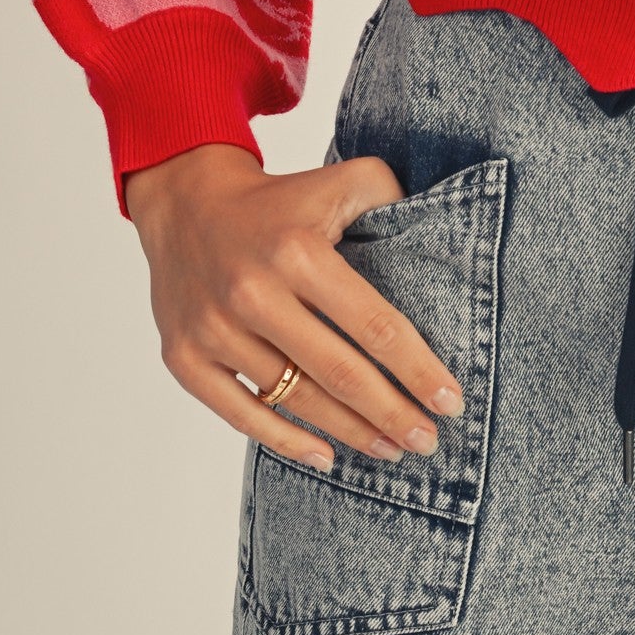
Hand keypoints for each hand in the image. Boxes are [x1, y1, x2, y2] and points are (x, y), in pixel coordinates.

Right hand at [122, 144, 465, 469]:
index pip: (374, 325)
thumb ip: (390, 196)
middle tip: (427, 441)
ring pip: (296, 399)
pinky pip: (241, 414)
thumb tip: (446, 227)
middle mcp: (253, 293)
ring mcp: (214, 330)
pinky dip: (285, 441)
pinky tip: (325, 454)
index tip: (450, 401)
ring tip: (389, 449)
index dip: (417, 369)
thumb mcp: (338, 180)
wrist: (186, 201)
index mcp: (298, 251)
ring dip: (350, 432)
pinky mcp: (184, 357)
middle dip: (392, 414)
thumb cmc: (277, 202)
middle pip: (339, 373)